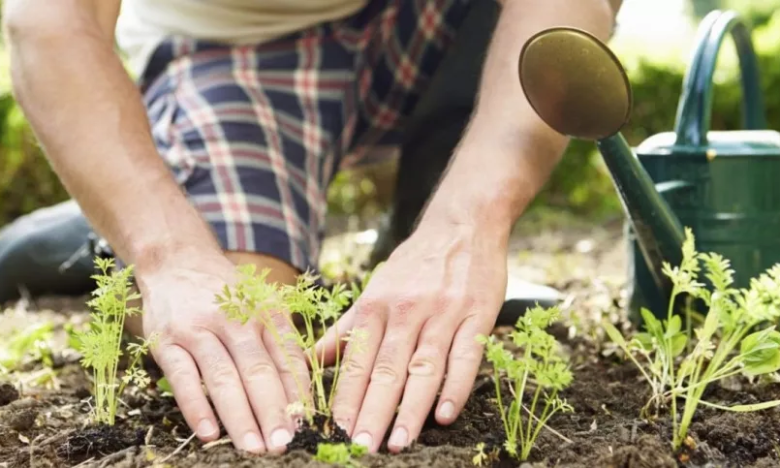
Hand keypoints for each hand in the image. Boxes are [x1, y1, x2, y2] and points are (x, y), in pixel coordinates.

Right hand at [137, 252, 309, 453]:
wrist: (176, 260)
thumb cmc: (226, 293)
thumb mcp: (260, 305)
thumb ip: (279, 344)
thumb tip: (301, 396)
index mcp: (264, 312)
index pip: (286, 356)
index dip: (297, 393)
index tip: (306, 424)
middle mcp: (234, 319)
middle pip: (258, 370)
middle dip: (272, 411)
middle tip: (283, 443)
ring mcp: (198, 330)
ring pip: (223, 377)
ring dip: (240, 416)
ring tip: (254, 447)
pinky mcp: (167, 341)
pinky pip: (182, 378)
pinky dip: (196, 407)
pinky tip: (209, 433)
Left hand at [315, 221, 507, 451]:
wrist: (462, 225)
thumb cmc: (414, 264)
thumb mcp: (375, 290)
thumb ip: (346, 328)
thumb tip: (310, 360)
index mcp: (376, 306)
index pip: (357, 360)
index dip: (346, 398)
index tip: (335, 432)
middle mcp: (406, 311)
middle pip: (386, 368)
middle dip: (372, 411)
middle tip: (361, 448)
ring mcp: (443, 313)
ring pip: (424, 366)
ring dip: (411, 408)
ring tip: (398, 442)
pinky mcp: (477, 315)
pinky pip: (466, 355)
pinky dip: (456, 386)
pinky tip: (445, 414)